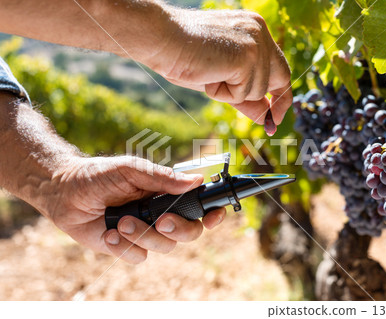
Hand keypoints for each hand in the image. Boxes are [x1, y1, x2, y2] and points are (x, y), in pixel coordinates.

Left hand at [45, 156, 225, 263]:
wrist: (65, 192)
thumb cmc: (99, 175)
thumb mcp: (131, 170)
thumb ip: (162, 177)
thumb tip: (196, 180)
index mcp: (167, 194)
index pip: (198, 206)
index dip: (211, 214)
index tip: (213, 216)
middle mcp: (161, 214)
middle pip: (189, 232)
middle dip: (178, 229)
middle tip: (161, 221)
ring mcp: (145, 232)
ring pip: (164, 247)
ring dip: (142, 235)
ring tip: (120, 221)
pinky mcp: (127, 247)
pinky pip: (138, 257)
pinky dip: (123, 247)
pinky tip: (108, 233)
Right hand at [140, 8, 292, 125]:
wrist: (163, 38)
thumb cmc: (184, 55)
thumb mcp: (222, 78)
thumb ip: (245, 94)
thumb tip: (266, 116)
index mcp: (254, 29)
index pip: (277, 65)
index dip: (279, 92)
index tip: (277, 114)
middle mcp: (260, 32)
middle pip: (281, 76)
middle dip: (279, 104)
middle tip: (272, 124)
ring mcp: (255, 44)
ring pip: (257, 90)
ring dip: (232, 94)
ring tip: (210, 75)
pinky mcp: (247, 58)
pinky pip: (241, 94)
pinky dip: (223, 93)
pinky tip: (209, 75)